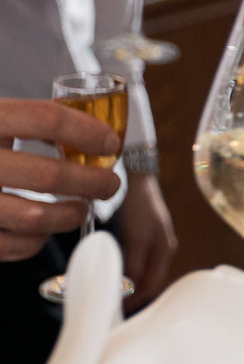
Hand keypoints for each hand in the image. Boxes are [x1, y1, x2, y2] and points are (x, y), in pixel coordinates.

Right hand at [0, 97, 120, 259]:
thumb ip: (34, 122)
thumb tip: (97, 136)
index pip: (45, 118)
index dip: (87, 131)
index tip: (110, 143)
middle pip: (49, 175)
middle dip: (93, 182)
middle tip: (108, 183)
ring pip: (34, 218)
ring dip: (70, 215)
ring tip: (81, 207)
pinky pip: (13, 246)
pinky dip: (36, 241)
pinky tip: (42, 229)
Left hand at [116, 175, 176, 302]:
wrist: (138, 180)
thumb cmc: (138, 207)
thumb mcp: (134, 237)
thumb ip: (134, 264)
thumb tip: (128, 289)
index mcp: (166, 251)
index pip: (152, 286)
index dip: (135, 300)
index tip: (117, 311)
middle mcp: (165, 250)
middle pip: (151, 282)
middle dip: (135, 296)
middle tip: (114, 308)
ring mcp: (159, 244)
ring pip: (147, 274)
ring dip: (132, 286)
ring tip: (115, 295)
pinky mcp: (150, 238)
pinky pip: (142, 264)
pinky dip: (131, 274)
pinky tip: (120, 275)